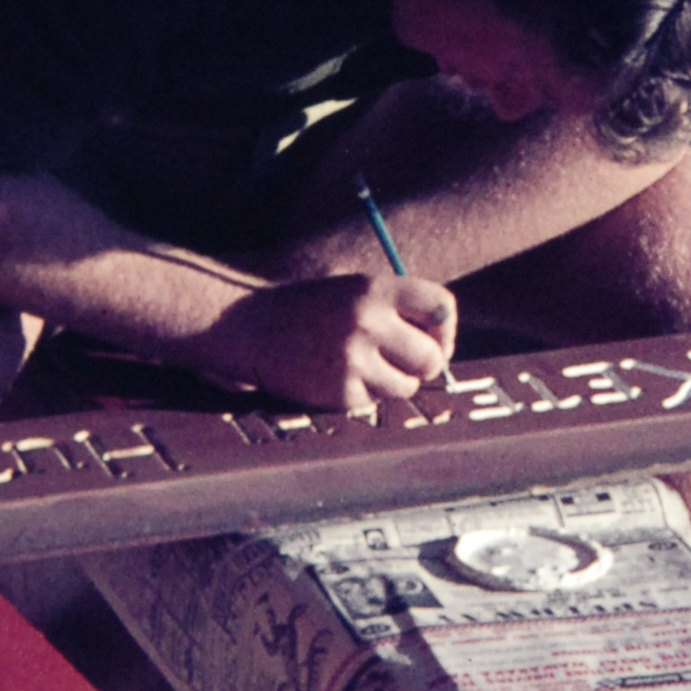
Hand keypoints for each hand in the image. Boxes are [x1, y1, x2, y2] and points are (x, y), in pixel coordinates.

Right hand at [197, 270, 456, 412]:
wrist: (246, 326)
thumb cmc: (307, 310)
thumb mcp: (352, 292)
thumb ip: (396, 311)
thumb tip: (442, 351)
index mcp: (376, 287)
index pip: (441, 308)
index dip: (444, 330)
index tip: (433, 340)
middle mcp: (368, 321)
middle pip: (431, 357)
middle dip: (423, 366)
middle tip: (405, 366)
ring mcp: (353, 358)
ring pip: (405, 386)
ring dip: (392, 384)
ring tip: (362, 368)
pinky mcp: (338, 391)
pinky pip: (372, 402)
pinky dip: (361, 395)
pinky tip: (335, 377)